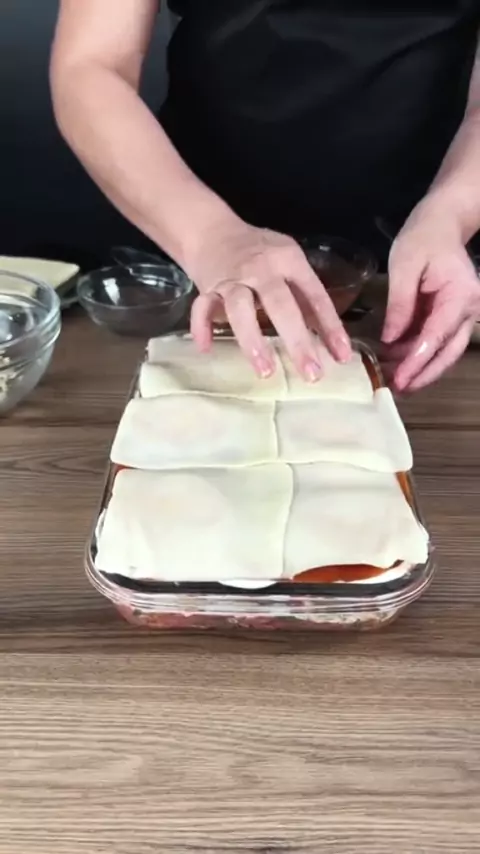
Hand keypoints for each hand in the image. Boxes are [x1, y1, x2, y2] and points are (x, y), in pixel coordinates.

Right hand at [187, 217, 350, 380]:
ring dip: (252, 339)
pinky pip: (202, 308)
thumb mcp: (289, 263)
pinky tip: (206, 349)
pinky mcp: (207, 287)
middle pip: (280, 304)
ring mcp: (232, 278)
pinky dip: (201, 327)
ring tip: (265, 371)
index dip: (330, 326)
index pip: (314, 294)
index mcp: (288, 260)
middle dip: (297, 340)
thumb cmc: (260, 254)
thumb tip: (330, 340)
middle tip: (311, 373)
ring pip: (239, 308)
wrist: (213, 231)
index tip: (341, 356)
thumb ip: (305, 297)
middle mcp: (260, 268)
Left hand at [382, 202, 479, 391]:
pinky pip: (438, 340)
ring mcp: (464, 313)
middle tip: (399, 389)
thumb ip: (398, 305)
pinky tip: (399, 361)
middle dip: (424, 373)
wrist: (442, 221)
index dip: (418, 361)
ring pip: (446, 351)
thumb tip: (390, 340)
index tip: (400, 379)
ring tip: (394, 379)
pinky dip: (420, 353)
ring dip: (421, 367)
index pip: (437, 335)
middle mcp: (469, 309)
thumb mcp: (404, 266)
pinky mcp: (452, 315)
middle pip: (448, 352)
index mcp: (460, 295)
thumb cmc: (423, 237)